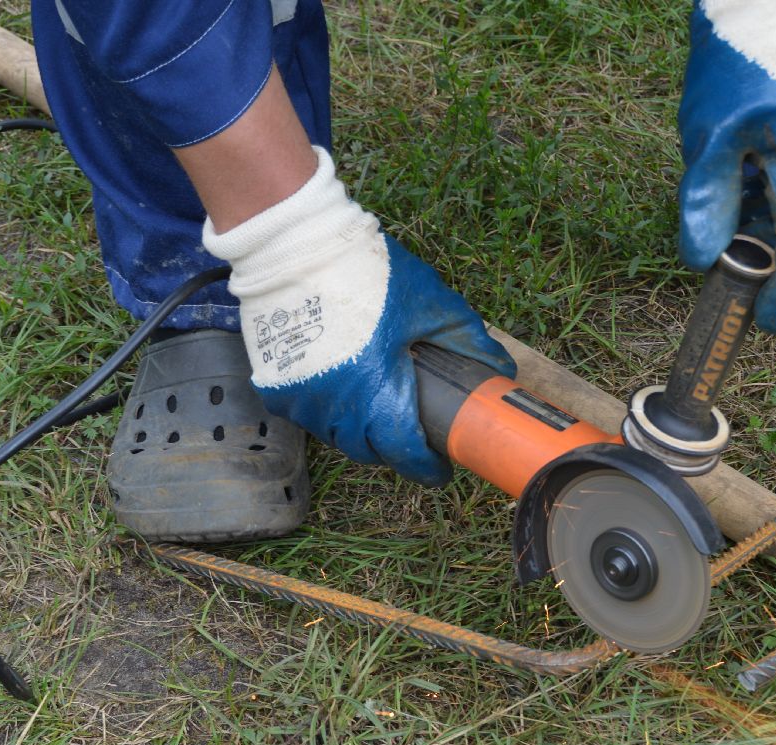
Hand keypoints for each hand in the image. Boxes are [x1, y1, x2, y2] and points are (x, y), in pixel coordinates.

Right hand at [203, 148, 514, 486]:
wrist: (295, 244)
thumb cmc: (367, 273)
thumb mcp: (430, 304)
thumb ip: (467, 341)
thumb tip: (499, 370)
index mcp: (378, 395)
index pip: (405, 455)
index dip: (427, 468)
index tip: (441, 468)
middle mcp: (336, 409)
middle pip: (370, 452)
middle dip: (395, 449)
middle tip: (413, 432)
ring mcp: (302, 401)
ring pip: (338, 437)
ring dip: (361, 432)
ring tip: (380, 408)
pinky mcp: (277, 387)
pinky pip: (309, 415)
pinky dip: (330, 412)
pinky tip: (344, 389)